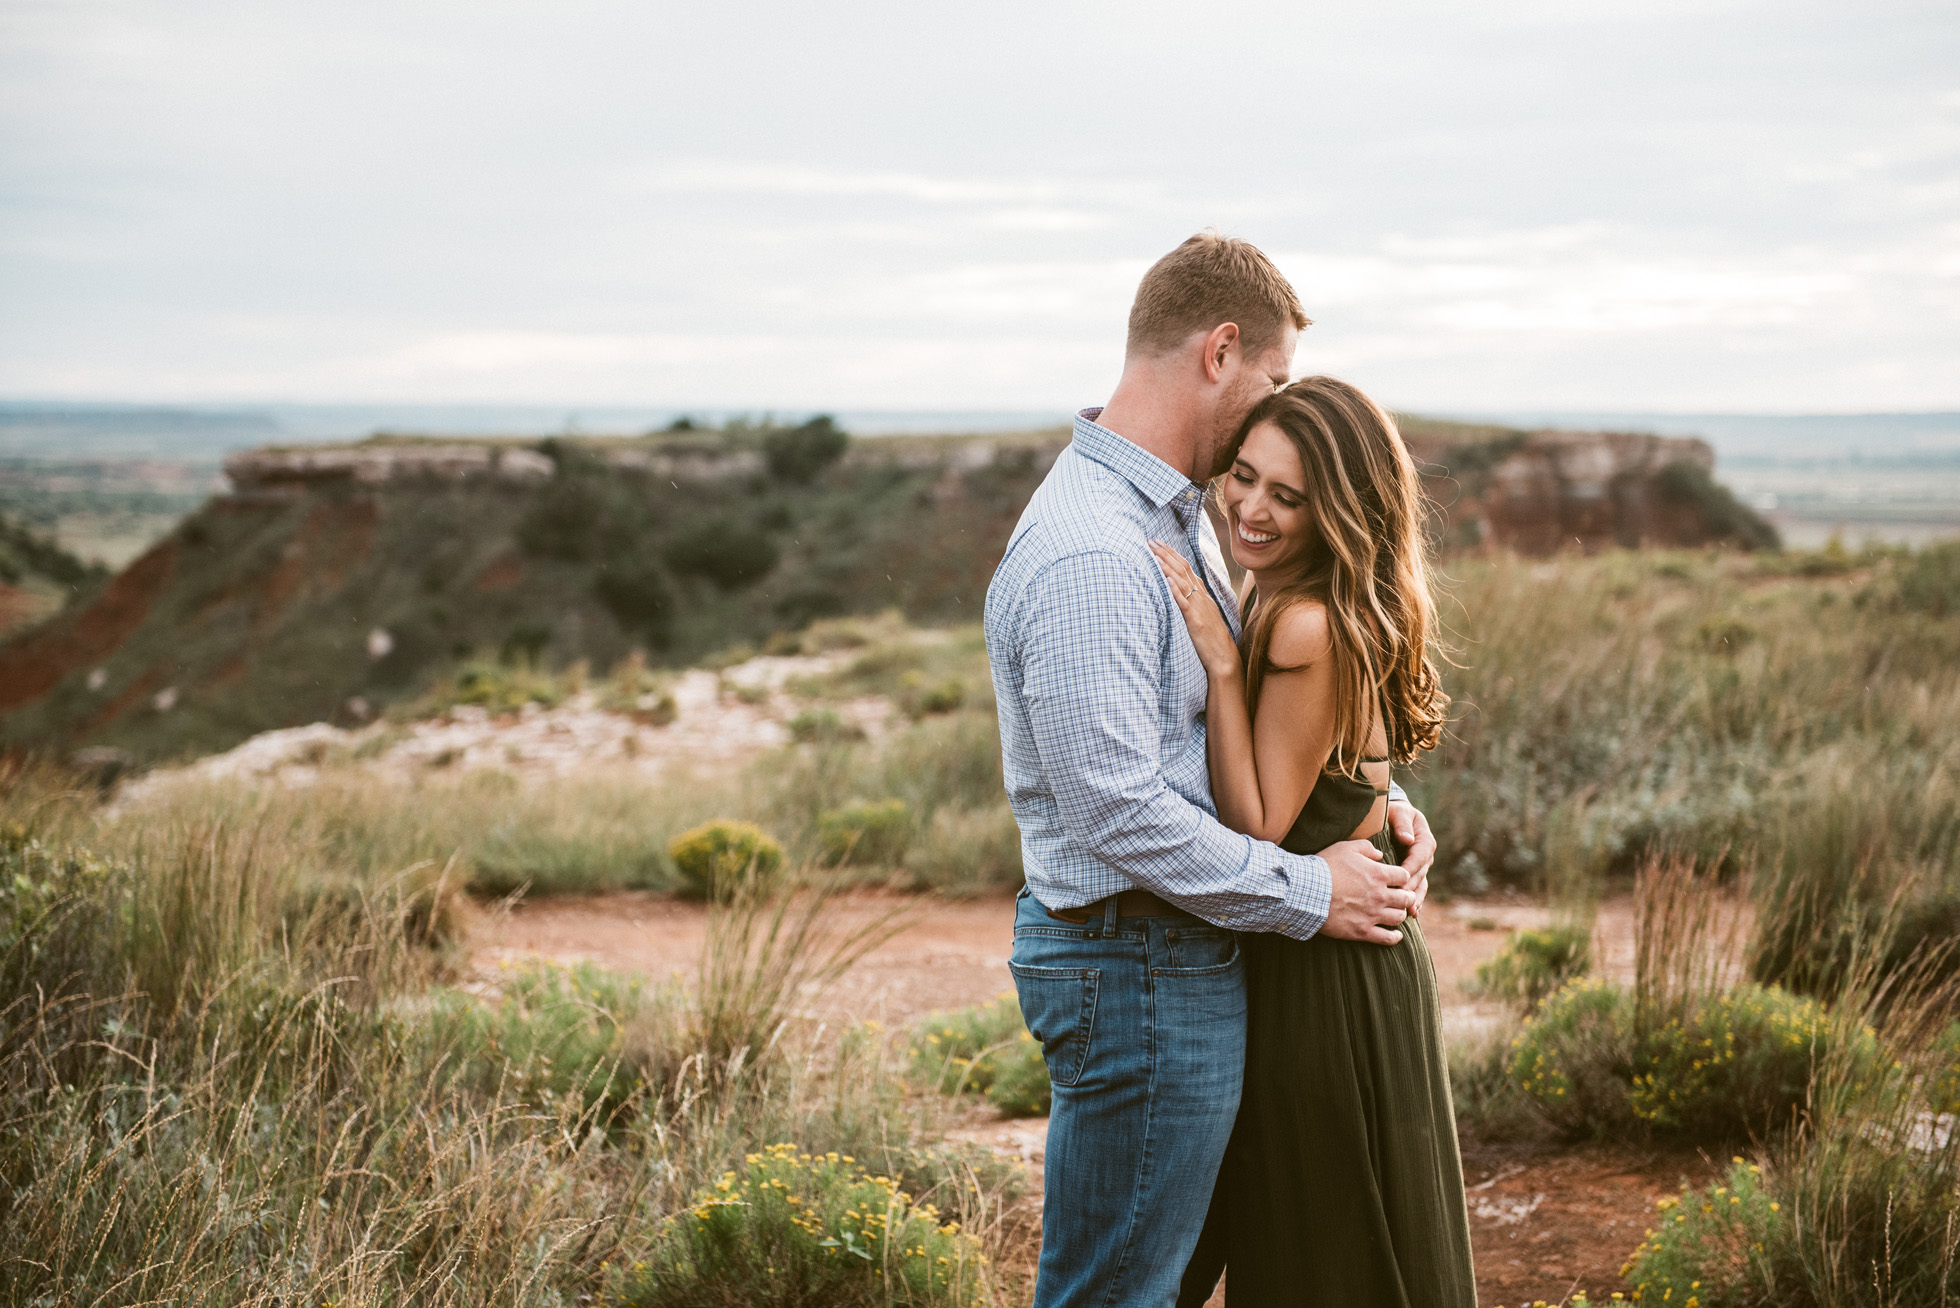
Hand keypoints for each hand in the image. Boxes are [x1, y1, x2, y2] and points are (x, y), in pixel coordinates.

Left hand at [1148, 541, 1239, 679]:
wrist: (1224, 658)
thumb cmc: (1212, 639)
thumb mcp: (1203, 615)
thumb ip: (1192, 602)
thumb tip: (1177, 590)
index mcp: (1202, 595)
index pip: (1186, 568)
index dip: (1172, 554)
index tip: (1159, 543)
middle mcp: (1201, 597)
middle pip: (1183, 570)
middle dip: (1166, 554)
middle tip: (1151, 541)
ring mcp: (1199, 608)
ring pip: (1182, 582)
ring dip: (1168, 567)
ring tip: (1155, 554)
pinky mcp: (1196, 622)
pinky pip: (1185, 604)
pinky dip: (1176, 591)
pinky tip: (1167, 581)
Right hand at [1318, 838, 1413, 944]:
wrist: (1306, 891)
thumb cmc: (1324, 867)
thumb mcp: (1345, 848)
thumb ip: (1366, 848)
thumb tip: (1380, 855)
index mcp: (1378, 874)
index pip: (1404, 876)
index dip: (1401, 877)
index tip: (1396, 879)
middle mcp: (1380, 895)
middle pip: (1406, 898)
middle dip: (1406, 896)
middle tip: (1401, 897)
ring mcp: (1372, 915)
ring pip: (1399, 917)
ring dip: (1399, 914)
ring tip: (1395, 912)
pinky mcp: (1362, 931)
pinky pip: (1387, 938)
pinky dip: (1395, 937)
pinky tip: (1396, 935)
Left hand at [1385, 800, 1434, 916]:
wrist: (1394, 817)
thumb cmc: (1394, 813)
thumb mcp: (1398, 812)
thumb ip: (1402, 823)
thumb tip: (1408, 839)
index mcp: (1425, 841)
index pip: (1419, 858)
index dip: (1410, 870)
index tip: (1401, 881)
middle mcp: (1426, 857)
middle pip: (1420, 875)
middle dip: (1411, 888)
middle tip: (1400, 901)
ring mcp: (1422, 868)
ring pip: (1421, 886)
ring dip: (1416, 899)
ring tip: (1410, 912)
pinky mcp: (1416, 875)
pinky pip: (1418, 889)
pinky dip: (1416, 901)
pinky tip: (1412, 913)